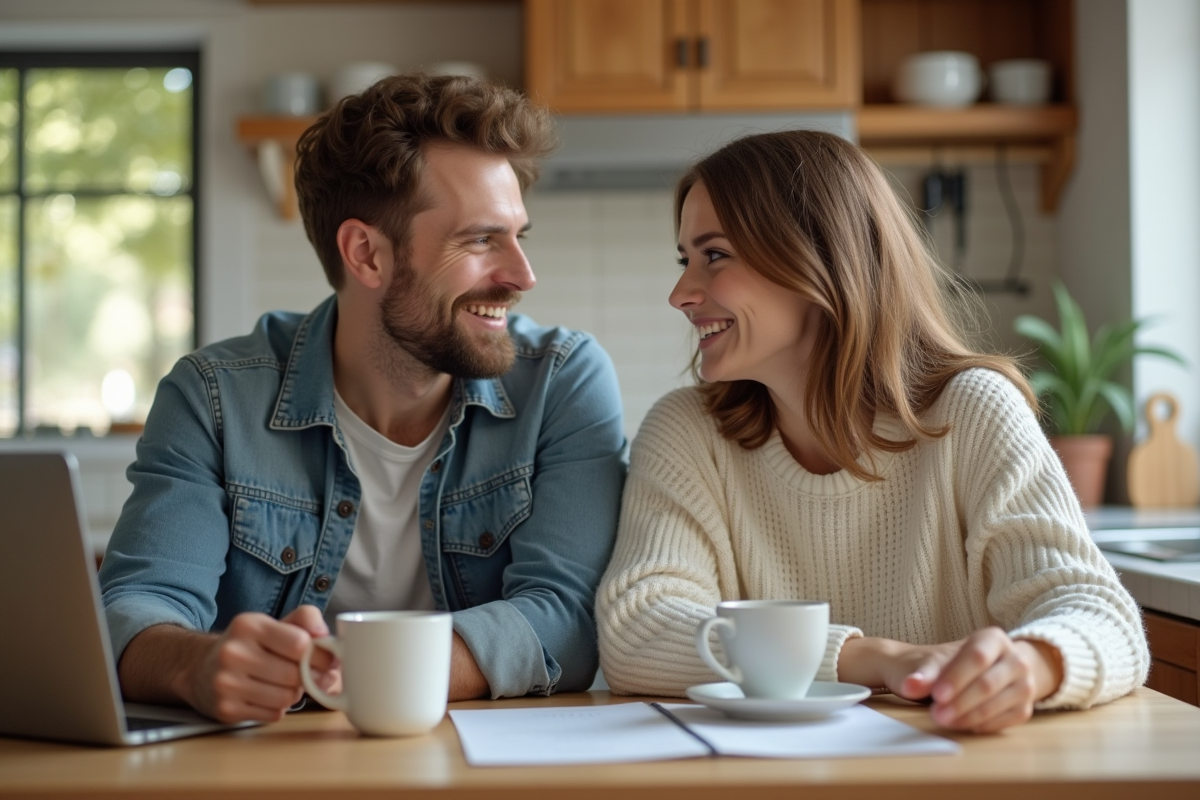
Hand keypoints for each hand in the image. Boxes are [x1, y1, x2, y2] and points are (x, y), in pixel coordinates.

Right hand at [179, 605, 339, 722]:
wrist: (202, 669)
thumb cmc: (249, 645)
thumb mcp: (274, 623)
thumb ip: (306, 620)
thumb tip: (325, 637)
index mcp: (249, 625)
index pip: (300, 644)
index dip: (320, 655)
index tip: (325, 660)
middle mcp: (233, 652)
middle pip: (295, 674)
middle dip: (309, 677)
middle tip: (307, 675)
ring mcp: (226, 683)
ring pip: (286, 698)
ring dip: (294, 694)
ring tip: (285, 685)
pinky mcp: (225, 709)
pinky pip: (273, 714)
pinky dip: (278, 708)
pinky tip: (267, 696)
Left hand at [898, 628, 1062, 732]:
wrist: (977, 670)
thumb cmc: (952, 662)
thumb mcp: (935, 661)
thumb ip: (923, 673)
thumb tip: (910, 685)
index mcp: (994, 639)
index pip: (977, 657)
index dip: (957, 677)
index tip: (937, 694)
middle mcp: (1016, 659)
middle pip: (988, 683)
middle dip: (960, 702)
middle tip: (937, 714)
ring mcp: (1025, 685)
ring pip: (997, 703)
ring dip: (968, 716)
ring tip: (943, 720)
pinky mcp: (1024, 708)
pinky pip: (1004, 721)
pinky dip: (981, 725)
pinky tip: (962, 725)